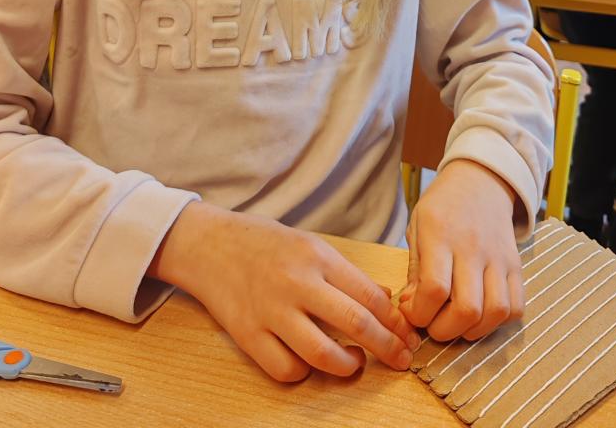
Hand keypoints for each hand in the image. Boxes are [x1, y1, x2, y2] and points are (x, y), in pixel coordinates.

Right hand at [148, 202, 419, 381]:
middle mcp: (296, 282)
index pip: (369, 294)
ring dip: (347, 366)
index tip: (406, 332)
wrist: (210, 244)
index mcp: (316, 255)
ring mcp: (271, 310)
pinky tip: (310, 363)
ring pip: (322, 354)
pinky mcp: (248, 334)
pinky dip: (304, 373)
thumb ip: (345, 272)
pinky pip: (285, 369)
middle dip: (387, 347)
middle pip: (356, 323)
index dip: (394, 319)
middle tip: (401, 358)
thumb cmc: (263, 242)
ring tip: (355, 362)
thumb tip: (383, 300)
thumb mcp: (309, 243)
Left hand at [398, 160, 523, 341]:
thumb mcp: (417, 227)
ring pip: (496, 311)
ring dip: (474, 330)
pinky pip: (516, 306)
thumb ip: (415, 270)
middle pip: (467, 308)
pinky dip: (499, 321)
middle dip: (445, 331)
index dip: (420, 314)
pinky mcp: (516, 265)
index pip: (434, 288)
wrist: (480, 182)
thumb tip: (413, 309)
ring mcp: (498, 257)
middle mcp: (472, 247)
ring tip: (457, 322)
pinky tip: (481, 314)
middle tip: (433, 325)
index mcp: (440, 235)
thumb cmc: (442, 207)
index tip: (413, 312)